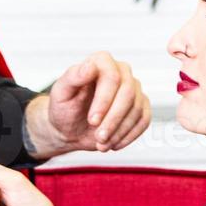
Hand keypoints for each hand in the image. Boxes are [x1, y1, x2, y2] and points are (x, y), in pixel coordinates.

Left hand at [30, 52, 151, 154]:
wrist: (69, 128)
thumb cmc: (64, 108)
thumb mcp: (61, 93)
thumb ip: (73, 76)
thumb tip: (90, 66)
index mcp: (101, 62)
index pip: (112, 76)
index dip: (104, 100)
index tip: (93, 120)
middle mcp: (121, 72)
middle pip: (128, 93)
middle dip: (113, 119)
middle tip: (99, 137)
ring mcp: (133, 89)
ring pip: (137, 109)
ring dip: (119, 131)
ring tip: (101, 143)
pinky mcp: (141, 106)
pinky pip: (144, 120)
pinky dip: (129, 135)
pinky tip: (114, 143)